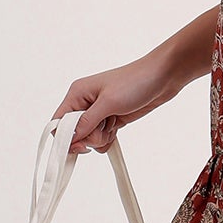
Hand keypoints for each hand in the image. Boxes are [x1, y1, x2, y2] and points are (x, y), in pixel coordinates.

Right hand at [52, 49, 186, 154]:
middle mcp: (84, 103)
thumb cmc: (135, 82)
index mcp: (77, 94)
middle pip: (75, 134)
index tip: (81, 145)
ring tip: (115, 123)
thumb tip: (70, 138)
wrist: (163, 76)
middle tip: (105, 128)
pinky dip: (109, 138)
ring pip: (89, 138)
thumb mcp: (109, 103)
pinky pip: (102, 137)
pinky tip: (118, 128)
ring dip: (102, 137)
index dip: (65, 137)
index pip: (58, 122)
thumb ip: (87, 122)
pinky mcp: (111, 119)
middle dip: (90, 137)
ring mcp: (98, 112)